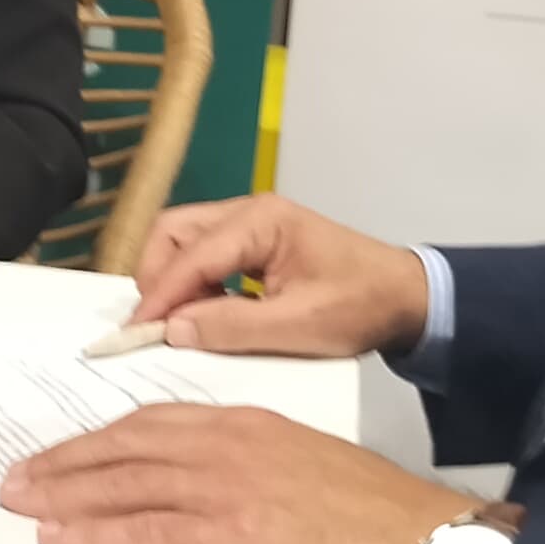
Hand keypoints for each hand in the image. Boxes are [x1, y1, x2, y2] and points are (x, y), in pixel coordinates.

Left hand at [0, 405, 472, 543]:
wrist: (417, 540)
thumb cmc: (370, 510)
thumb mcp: (298, 460)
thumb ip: (243, 460)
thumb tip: (193, 482)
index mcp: (244, 424)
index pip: (150, 423)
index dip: (95, 440)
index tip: (61, 454)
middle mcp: (227, 446)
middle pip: (124, 447)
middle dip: (64, 464)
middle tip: (18, 479)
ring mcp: (228, 488)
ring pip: (125, 486)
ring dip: (65, 497)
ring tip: (24, 506)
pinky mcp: (234, 535)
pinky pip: (148, 535)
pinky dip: (99, 537)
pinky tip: (65, 539)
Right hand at [126, 194, 431, 357]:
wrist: (408, 298)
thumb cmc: (360, 308)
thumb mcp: (298, 327)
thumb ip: (231, 327)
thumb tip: (172, 330)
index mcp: (260, 221)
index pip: (190, 254)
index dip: (160, 295)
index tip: (136, 332)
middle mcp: (249, 211)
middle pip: (173, 232)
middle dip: (158, 278)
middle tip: (158, 324)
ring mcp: (251, 222)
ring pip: (184, 241)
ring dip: (175, 281)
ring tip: (187, 322)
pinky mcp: (255, 240)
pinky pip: (205, 253)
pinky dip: (195, 281)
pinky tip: (209, 313)